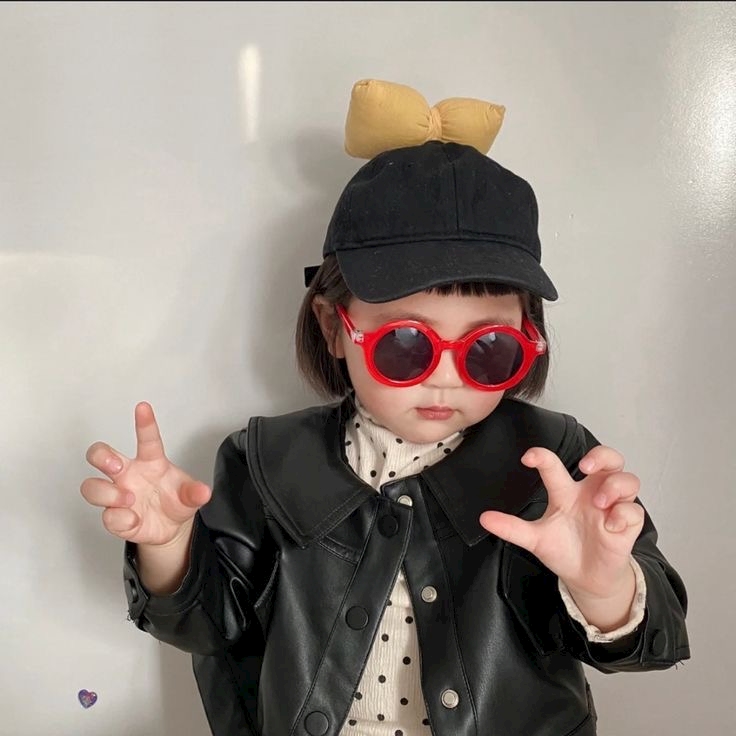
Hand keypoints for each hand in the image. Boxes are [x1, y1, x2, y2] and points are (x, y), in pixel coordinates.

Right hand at [81, 402, 211, 546]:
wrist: (171, 528)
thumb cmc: (175, 501)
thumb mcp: (191, 496)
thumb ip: (195, 492)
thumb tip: (204, 492)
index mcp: (150, 462)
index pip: (147, 439)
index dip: (145, 422)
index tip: (143, 407)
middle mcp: (129, 475)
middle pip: (100, 455)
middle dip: (101, 456)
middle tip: (116, 465)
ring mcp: (118, 496)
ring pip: (91, 486)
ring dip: (107, 492)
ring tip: (130, 499)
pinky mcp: (115, 518)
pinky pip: (107, 517)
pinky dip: (119, 519)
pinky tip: (134, 520)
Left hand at [479, 446, 643, 600]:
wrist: (585, 578)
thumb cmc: (563, 549)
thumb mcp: (534, 539)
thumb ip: (511, 528)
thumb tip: (484, 519)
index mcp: (566, 492)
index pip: (556, 466)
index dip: (543, 456)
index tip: (528, 457)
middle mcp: (591, 493)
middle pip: (607, 458)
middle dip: (600, 455)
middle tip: (584, 467)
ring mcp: (611, 508)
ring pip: (627, 479)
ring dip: (614, 486)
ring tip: (598, 502)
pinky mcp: (627, 525)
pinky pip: (634, 511)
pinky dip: (624, 513)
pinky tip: (611, 524)